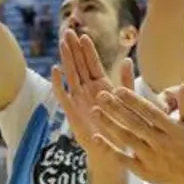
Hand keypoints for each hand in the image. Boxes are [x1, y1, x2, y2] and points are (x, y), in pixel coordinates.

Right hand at [51, 30, 131, 158]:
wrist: (112, 151)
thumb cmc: (121, 128)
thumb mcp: (127, 102)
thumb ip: (126, 82)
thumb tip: (128, 60)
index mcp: (102, 86)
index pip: (93, 64)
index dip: (88, 50)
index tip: (83, 35)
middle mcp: (88, 90)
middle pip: (79, 65)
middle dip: (73, 49)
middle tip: (67, 31)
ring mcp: (78, 100)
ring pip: (71, 76)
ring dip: (66, 60)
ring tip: (62, 44)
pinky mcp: (72, 112)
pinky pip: (63, 95)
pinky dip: (59, 83)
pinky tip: (56, 70)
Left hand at [90, 82, 183, 183]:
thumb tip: (183, 85)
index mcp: (172, 129)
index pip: (149, 112)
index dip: (133, 100)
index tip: (118, 89)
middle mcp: (160, 143)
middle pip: (134, 123)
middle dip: (116, 108)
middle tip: (100, 95)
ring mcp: (150, 158)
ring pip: (126, 139)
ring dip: (109, 124)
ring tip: (94, 111)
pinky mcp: (143, 171)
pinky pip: (123, 159)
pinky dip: (109, 149)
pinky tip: (96, 138)